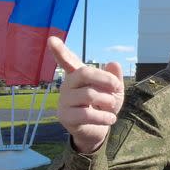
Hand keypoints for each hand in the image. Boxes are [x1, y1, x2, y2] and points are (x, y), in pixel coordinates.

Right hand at [48, 36, 123, 153]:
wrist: (98, 130)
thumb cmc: (104, 106)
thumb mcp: (114, 91)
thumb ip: (114, 78)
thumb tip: (113, 63)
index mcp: (77, 75)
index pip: (67, 60)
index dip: (60, 51)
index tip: (51, 39)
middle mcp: (67, 85)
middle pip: (83, 73)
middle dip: (105, 79)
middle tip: (117, 87)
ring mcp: (64, 101)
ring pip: (88, 94)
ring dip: (107, 101)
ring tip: (112, 107)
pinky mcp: (65, 117)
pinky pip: (87, 114)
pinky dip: (104, 117)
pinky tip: (111, 119)